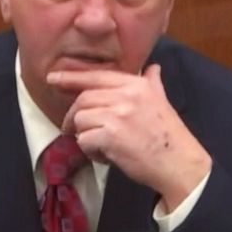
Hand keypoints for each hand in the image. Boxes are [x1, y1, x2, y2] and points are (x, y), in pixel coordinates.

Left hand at [47, 64, 211, 211]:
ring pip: (81, 121)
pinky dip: (90, 151)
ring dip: (85, 136)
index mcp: (137, 85)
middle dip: (73, 116)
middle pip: (83, 99)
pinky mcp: (111, 136)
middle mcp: (126, 95)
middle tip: (71, 129)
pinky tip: (106, 156)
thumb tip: (153, 67)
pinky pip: (84, 141)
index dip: (71, 77)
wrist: (179, 163)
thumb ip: (153, 83)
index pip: (96, 76)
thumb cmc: (169, 136)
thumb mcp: (162, 102)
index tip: (52, 78)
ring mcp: (118, 115)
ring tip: (101, 146)